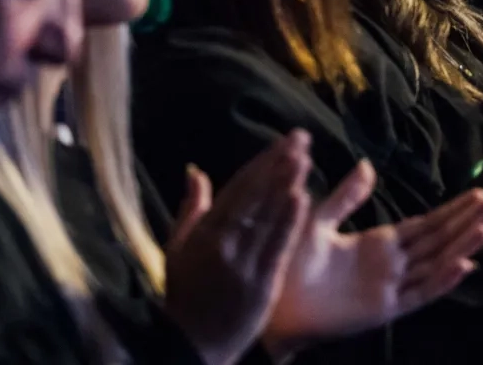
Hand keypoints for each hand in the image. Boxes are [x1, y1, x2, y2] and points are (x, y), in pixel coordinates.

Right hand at [164, 131, 312, 364]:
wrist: (191, 346)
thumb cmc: (186, 295)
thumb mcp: (177, 250)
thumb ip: (191, 208)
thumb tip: (196, 170)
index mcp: (204, 233)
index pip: (237, 189)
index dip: (261, 163)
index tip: (282, 142)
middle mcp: (223, 244)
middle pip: (255, 197)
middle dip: (279, 165)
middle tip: (300, 139)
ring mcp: (242, 264)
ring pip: (267, 218)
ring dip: (287, 185)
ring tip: (305, 159)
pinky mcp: (260, 284)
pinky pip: (276, 248)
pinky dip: (288, 222)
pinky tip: (302, 199)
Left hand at [267, 162, 482, 346]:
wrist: (269, 300)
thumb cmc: (288, 262)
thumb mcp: (318, 218)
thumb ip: (346, 196)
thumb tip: (367, 164)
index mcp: (379, 244)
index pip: (426, 224)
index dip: (453, 210)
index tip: (479, 194)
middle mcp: (392, 265)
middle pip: (439, 240)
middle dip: (467, 221)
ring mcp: (390, 288)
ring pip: (436, 264)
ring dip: (463, 247)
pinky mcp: (383, 310)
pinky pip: (419, 294)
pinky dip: (443, 281)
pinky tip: (465, 265)